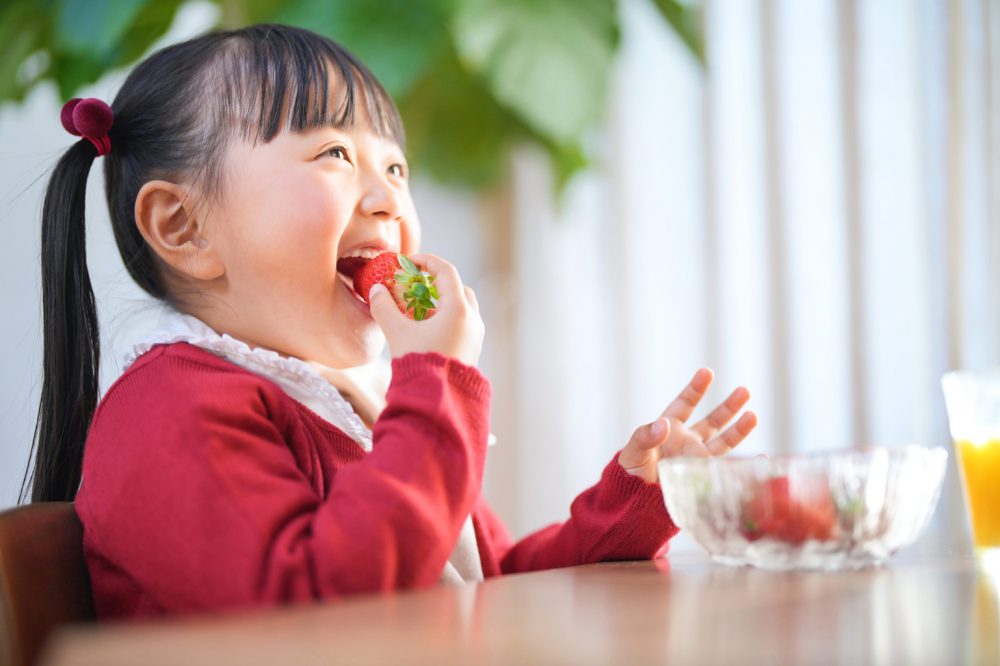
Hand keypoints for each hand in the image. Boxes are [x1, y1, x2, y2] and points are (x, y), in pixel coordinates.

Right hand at [368, 253, 484, 366]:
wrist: (436, 400)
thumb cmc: (419, 363)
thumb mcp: (397, 332)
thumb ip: (384, 307)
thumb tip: (376, 290)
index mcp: (458, 310)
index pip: (446, 271)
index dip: (426, 261)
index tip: (409, 262)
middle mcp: (472, 319)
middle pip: (458, 288)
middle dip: (436, 282)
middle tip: (416, 284)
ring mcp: (476, 335)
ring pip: (462, 307)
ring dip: (441, 302)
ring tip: (417, 308)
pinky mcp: (473, 349)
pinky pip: (462, 323)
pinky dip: (446, 317)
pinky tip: (426, 328)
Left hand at [617, 368, 757, 482]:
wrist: (633, 501)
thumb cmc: (630, 473)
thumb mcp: (633, 452)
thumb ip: (645, 437)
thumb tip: (664, 424)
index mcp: (670, 428)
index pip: (685, 404)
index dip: (696, 388)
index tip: (706, 372)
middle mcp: (687, 441)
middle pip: (712, 420)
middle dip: (728, 406)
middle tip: (745, 390)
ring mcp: (697, 459)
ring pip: (723, 442)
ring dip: (739, 430)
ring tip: (753, 415)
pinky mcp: (703, 478)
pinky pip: (725, 469)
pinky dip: (743, 465)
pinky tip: (759, 459)